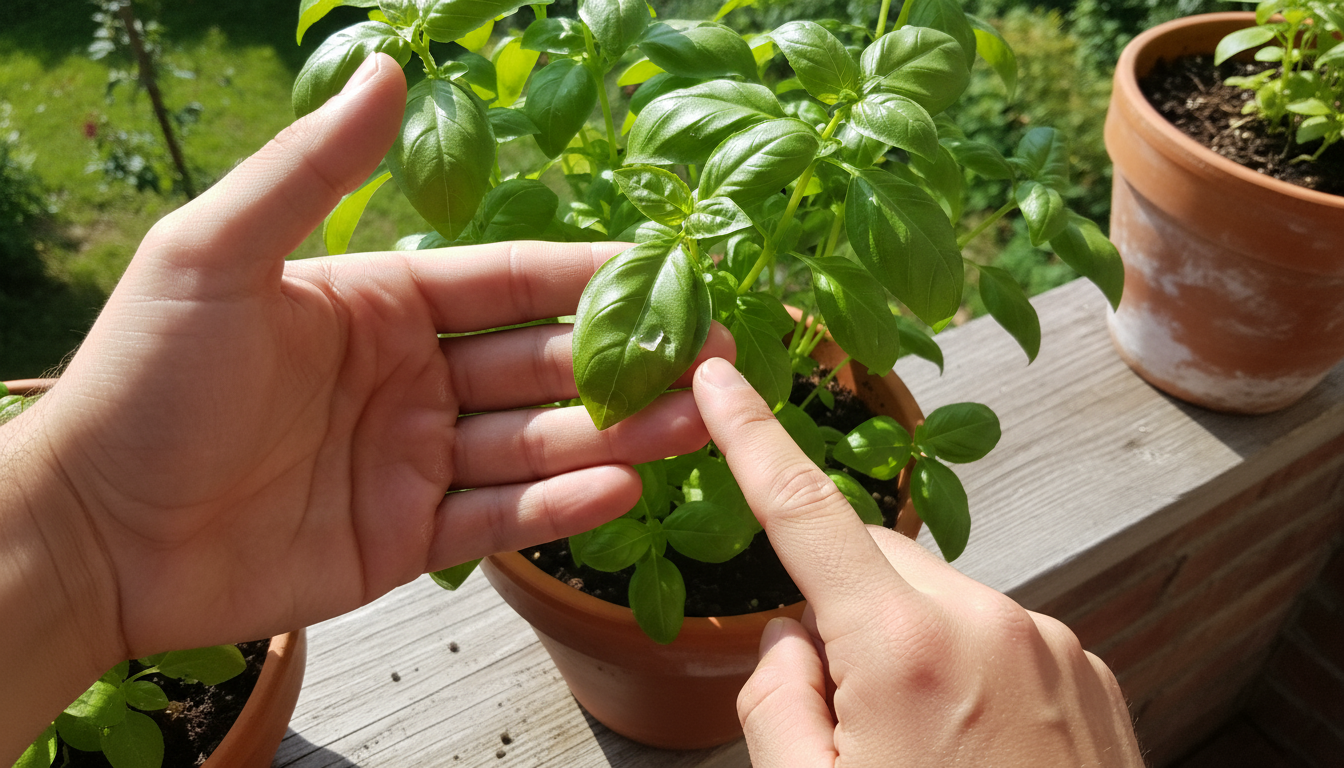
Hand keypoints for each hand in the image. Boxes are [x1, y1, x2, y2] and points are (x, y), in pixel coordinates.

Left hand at [0, 53, 727, 756]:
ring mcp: (412, 462)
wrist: (90, 531)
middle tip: (714, 359)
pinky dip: (559, 506)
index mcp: (381, 304)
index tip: (668, 272)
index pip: (507, 282)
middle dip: (627, 359)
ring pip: (537, 442)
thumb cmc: (143, 380)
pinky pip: (497, 520)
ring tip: (693, 423)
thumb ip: (312, 170)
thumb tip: (390, 67)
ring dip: (616, 432)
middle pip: (541, 364)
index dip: (587, 277)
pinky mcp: (404, 541)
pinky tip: (619, 485)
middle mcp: (411, 380)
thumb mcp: (217, 254)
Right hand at [691, 358, 1142, 766]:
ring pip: (935, 599)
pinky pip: (994, 632)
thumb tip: (791, 636)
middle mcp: (985, 619)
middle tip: (835, 702)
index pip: (803, 511)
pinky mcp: (1086, 671)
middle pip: (872, 559)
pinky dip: (962, 663)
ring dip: (903, 639)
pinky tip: (969, 746)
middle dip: (837, 599)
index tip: (720, 378)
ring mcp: (1047, 643)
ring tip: (917, 746)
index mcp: (902, 647)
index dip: (750, 438)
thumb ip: (775, 696)